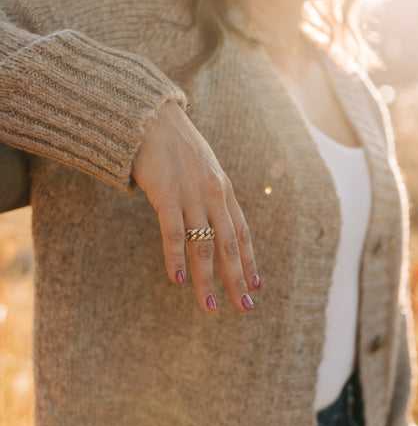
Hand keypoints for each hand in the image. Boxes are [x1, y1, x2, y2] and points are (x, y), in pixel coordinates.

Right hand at [132, 101, 260, 312]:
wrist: (152, 118)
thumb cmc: (175, 146)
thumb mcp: (202, 169)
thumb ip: (209, 195)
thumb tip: (210, 220)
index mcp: (224, 191)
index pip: (242, 233)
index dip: (249, 262)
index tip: (256, 288)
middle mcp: (214, 195)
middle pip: (229, 245)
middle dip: (237, 279)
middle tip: (245, 308)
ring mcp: (191, 195)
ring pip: (204, 245)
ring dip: (206, 279)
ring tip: (209, 306)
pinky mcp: (167, 193)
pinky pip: (173, 232)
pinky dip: (176, 257)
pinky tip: (177, 279)